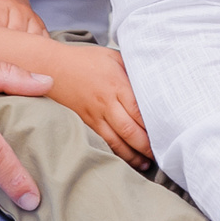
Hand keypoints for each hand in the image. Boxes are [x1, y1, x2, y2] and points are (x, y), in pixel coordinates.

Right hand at [46, 42, 152, 167]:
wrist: (52, 68)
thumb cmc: (86, 59)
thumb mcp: (113, 57)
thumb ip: (132, 69)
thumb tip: (152, 79)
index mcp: (117, 84)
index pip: (139, 109)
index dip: (153, 124)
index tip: (167, 131)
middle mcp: (107, 103)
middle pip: (130, 130)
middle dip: (147, 145)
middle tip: (162, 153)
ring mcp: (95, 115)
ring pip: (117, 141)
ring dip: (133, 155)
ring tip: (147, 163)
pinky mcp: (87, 123)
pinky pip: (104, 142)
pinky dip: (117, 153)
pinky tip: (127, 160)